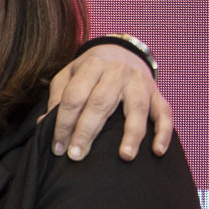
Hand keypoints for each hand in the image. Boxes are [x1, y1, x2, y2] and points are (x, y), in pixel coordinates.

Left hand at [46, 42, 172, 160]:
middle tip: (77, 156)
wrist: (122, 51)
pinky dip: (163, 132)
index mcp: (92, 66)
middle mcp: (117, 72)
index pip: (74, 96)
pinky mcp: (157, 93)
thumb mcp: (69, 75)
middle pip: (101, 103)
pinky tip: (157, 151)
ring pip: (137, 108)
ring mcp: (140, 82)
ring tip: (125, 157)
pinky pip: (164, 113)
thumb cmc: (90, 70)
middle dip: (87, 132)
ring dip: (132, 134)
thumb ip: (57, 97)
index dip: (63, 123)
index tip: (57, 148)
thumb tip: (43, 125)